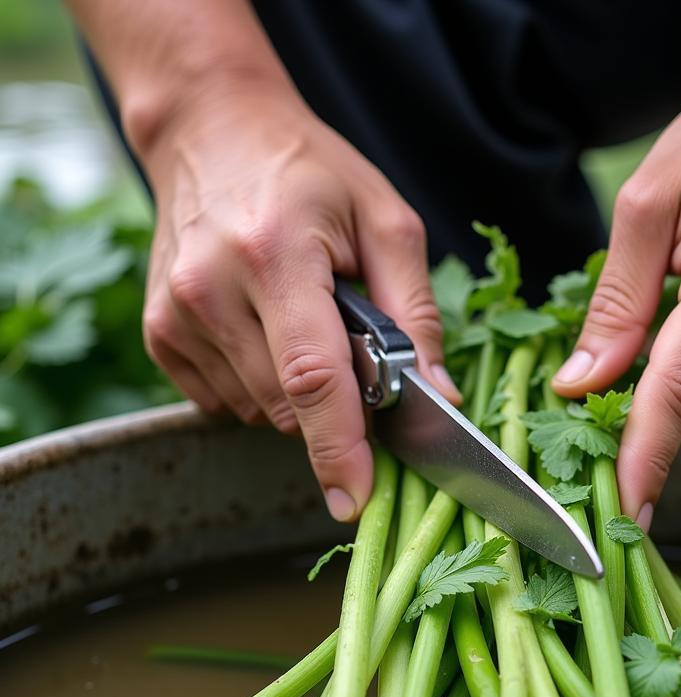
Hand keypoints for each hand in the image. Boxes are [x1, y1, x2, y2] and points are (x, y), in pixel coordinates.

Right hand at [138, 81, 457, 520]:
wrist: (211, 130)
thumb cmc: (310, 171)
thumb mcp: (386, 221)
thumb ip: (416, 313)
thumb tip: (440, 397)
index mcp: (276, 256)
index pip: (312, 378)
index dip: (340, 449)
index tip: (355, 502)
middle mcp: (212, 291)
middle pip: (290, 407)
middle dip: (336, 407)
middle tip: (350, 349)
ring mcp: (176, 316)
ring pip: (261, 413)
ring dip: (298, 396)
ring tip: (301, 323)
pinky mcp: (160, 335)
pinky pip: (226, 402)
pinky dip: (261, 387)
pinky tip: (265, 333)